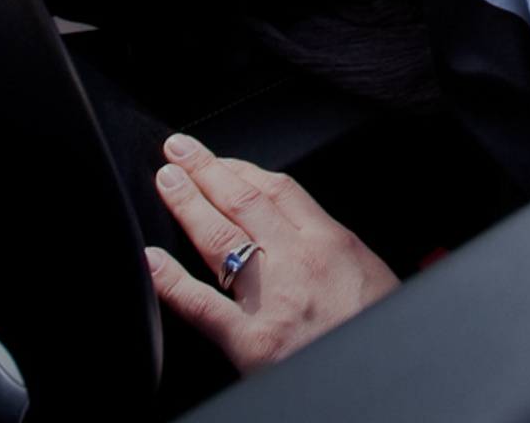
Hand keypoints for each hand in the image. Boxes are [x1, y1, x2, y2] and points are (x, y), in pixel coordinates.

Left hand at [146, 134, 397, 372]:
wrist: (378, 379)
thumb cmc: (377, 330)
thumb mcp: (369, 273)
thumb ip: (332, 250)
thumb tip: (303, 231)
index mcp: (330, 242)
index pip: (279, 190)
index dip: (243, 168)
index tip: (221, 158)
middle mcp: (299, 262)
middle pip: (243, 202)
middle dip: (207, 171)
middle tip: (179, 150)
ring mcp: (271, 300)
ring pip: (221, 238)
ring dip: (188, 204)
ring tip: (166, 181)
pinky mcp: (251, 342)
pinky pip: (202, 306)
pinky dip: (171, 280)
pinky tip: (151, 260)